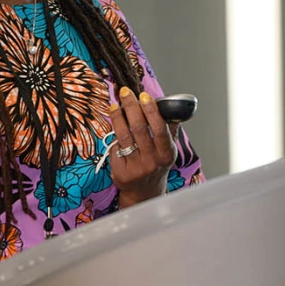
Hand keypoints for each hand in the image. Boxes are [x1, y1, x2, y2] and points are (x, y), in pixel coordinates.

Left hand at [108, 86, 178, 208]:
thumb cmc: (156, 165)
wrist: (144, 193)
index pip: (159, 129)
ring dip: (118, 117)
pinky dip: (114, 135)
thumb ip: (170, 130)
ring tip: (115, 105)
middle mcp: (152, 161)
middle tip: (125, 93)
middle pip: (139, 129)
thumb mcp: (168, 150)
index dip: (151, 111)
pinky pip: (115, 148)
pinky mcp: (121, 172)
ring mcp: (136, 168)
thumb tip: (171, 107)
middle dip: (131, 107)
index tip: (144, 96)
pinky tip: (114, 125)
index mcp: (166, 154)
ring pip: (124, 136)